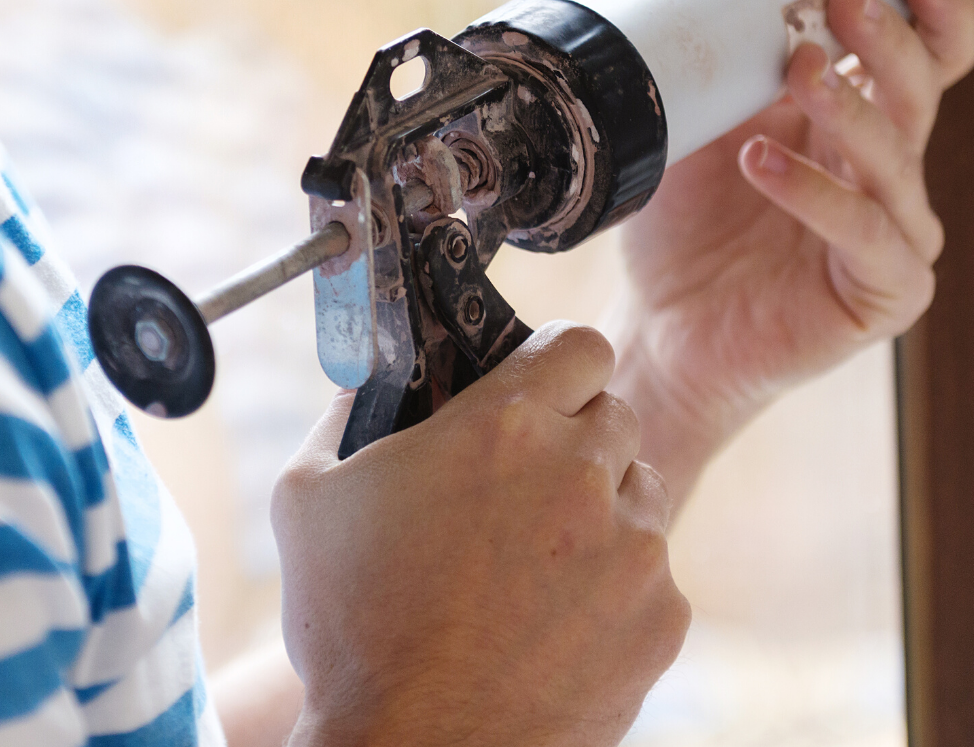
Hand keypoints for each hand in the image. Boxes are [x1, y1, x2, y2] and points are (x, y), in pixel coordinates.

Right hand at [273, 323, 690, 746]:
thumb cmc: (350, 630)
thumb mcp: (309, 497)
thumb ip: (344, 411)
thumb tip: (369, 372)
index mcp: (504, 426)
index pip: (579, 345)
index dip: (556, 367)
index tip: (536, 394)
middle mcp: (582, 474)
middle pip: (614, 416)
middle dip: (574, 442)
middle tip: (521, 492)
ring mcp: (634, 550)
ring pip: (641, 495)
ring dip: (600, 515)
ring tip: (532, 570)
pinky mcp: (663, 620)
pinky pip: (655, 578)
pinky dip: (616, 594)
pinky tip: (553, 627)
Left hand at [609, 0, 973, 498]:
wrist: (663, 326)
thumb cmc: (686, 223)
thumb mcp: (695, 122)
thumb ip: (716, 52)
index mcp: (863, 121)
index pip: (930, 57)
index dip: (939, 11)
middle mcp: (891, 174)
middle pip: (921, 92)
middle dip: (889, 37)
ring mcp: (895, 234)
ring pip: (897, 156)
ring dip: (850, 105)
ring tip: (801, 67)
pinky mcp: (885, 292)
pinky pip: (864, 232)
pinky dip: (815, 191)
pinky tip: (764, 161)